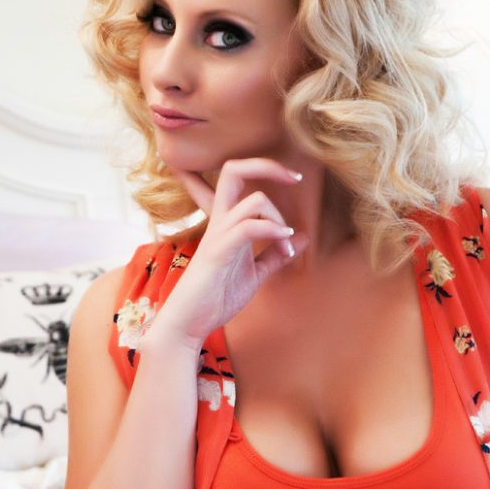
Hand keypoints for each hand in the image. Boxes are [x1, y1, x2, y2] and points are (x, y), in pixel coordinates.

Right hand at [145, 158, 306, 349]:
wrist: (187, 324)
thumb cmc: (216, 297)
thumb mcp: (254, 273)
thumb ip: (275, 254)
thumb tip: (302, 238)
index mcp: (226, 221)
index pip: (235, 176)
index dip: (265, 166)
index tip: (294, 177)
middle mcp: (220, 221)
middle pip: (234, 170)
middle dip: (268, 165)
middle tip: (295, 178)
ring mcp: (218, 234)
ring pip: (252, 199)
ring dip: (279, 218)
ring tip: (287, 243)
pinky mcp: (218, 252)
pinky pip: (248, 227)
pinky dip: (273, 231)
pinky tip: (285, 245)